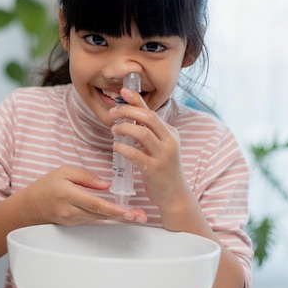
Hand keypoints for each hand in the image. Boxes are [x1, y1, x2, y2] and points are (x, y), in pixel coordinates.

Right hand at [17, 165, 146, 225]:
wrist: (30, 206)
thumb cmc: (47, 186)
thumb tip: (107, 185)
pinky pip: (94, 218)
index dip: (113, 208)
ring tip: (138, 215)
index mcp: (67, 194)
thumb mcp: (64, 172)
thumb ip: (86, 177)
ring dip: (119, 216)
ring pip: (99, 216)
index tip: (128, 211)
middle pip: (100, 213)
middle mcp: (70, 210)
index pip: (94, 203)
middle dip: (122, 215)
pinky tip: (124, 214)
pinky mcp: (75, 223)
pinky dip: (108, 215)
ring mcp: (73, 220)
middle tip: (141, 216)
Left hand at [109, 88, 189, 209]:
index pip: (152, 111)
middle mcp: (170, 141)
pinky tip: (116, 147)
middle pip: (149, 117)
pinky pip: (136, 154)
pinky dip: (123, 148)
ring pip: (143, 133)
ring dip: (124, 128)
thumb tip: (129, 116)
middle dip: (128, 111)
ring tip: (113, 130)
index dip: (137, 100)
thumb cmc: (163, 170)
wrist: (175, 195)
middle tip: (112, 113)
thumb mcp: (160, 147)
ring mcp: (164, 155)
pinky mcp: (155, 169)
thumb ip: (148, 132)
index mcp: (170, 133)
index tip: (123, 91)